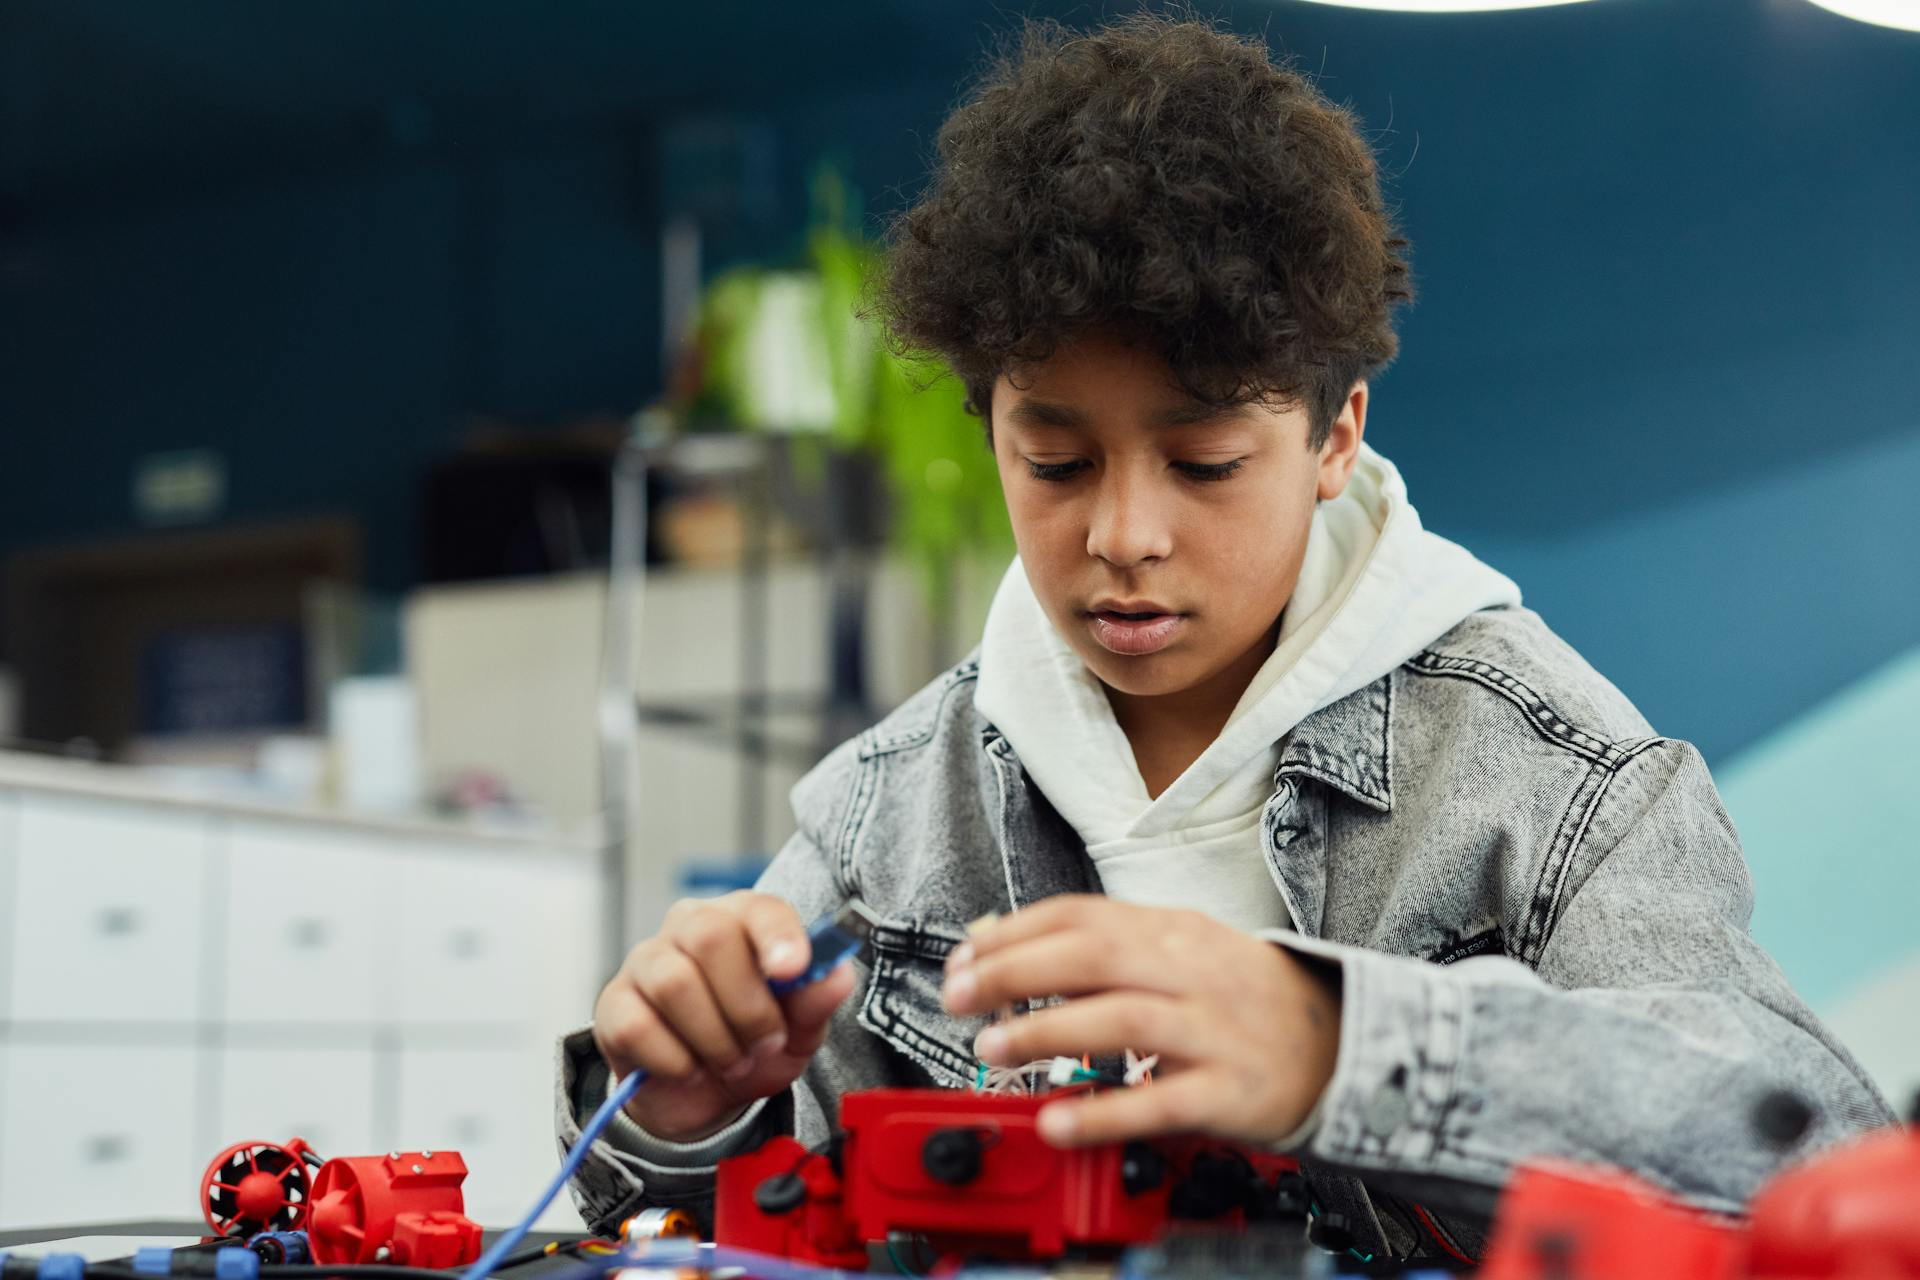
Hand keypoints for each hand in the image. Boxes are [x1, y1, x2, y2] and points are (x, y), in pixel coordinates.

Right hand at [593, 891, 855, 1141]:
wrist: (706, 1095)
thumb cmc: (756, 1044)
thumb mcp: (799, 1030)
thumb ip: (816, 1001)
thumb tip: (839, 976)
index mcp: (742, 920)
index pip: (759, 908)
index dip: (778, 935)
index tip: (793, 970)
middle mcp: (689, 927)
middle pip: (710, 936)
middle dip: (747, 1005)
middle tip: (764, 1043)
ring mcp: (645, 962)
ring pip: (674, 982)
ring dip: (714, 1038)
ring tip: (732, 1061)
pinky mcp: (614, 1005)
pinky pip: (638, 1025)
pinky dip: (674, 1060)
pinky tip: (689, 1069)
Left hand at [941, 895, 1340, 1147]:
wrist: (1344, 1045)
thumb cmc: (1242, 997)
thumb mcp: (1178, 949)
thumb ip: (1098, 943)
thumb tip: (996, 934)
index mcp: (1173, 931)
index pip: (1080, 916)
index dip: (1013, 935)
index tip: (963, 958)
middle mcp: (1192, 972)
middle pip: (1091, 958)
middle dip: (1014, 974)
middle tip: (958, 996)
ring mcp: (1213, 1032)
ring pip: (1122, 1021)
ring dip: (1048, 1033)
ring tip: (993, 1048)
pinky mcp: (1229, 1092)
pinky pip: (1160, 1102)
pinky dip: (1104, 1114)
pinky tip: (1057, 1121)